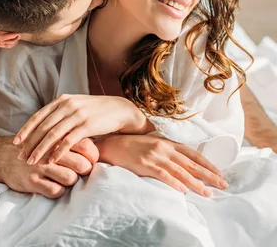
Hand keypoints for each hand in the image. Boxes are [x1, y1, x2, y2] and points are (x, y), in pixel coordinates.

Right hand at [0, 136, 97, 198]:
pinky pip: (56, 191)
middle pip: (81, 164)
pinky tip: (54, 185)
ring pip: (70, 178)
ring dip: (72, 181)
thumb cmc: (33, 146)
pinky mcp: (32, 181)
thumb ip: (68, 138)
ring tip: (67, 177)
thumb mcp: (49, 136)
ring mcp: (41, 166)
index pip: (86, 146)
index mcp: (56, 137)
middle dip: (85, 171)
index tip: (90, 160)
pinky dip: (59, 191)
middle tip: (81, 172)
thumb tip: (94, 146)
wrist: (2, 156)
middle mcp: (50, 150)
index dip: (92, 156)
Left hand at [13, 94, 150, 164]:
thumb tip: (42, 125)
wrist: (118, 109)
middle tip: (20, 157)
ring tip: (32, 162)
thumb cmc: (94, 111)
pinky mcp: (87, 125)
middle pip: (43, 127)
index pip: (38, 116)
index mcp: (62, 100)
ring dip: (40, 150)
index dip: (26, 130)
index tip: (15, 142)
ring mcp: (77, 115)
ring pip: (53, 135)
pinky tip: (51, 161)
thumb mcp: (75, 106)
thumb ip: (60, 112)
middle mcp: (67, 105)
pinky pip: (69, 140)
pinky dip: (58, 151)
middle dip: (30, 143)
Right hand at [96, 134, 228, 197]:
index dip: (207, 164)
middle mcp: (163, 147)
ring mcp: (154, 155)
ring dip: (195, 182)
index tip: (219, 173)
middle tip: (223, 184)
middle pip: (190, 163)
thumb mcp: (152, 144)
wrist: (111, 144)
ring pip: (180, 170)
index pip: (192, 153)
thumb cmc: (131, 145)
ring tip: (207, 192)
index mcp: (167, 142)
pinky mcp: (144, 164)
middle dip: (208, 174)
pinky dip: (173, 182)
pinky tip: (183, 190)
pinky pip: (162, 174)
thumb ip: (167, 150)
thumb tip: (182, 162)